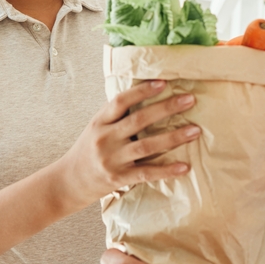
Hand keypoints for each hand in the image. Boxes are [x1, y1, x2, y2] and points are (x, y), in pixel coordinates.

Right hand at [61, 80, 199, 206]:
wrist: (69, 182)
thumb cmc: (89, 150)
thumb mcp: (97, 127)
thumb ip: (117, 115)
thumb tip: (148, 95)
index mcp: (100, 122)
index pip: (121, 101)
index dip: (142, 90)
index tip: (164, 82)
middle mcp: (105, 139)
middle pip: (139, 120)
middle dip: (166, 108)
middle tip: (189, 100)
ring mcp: (112, 160)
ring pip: (147, 146)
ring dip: (173, 138)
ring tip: (195, 130)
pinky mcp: (119, 179)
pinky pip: (147, 173)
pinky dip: (166, 170)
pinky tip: (184, 166)